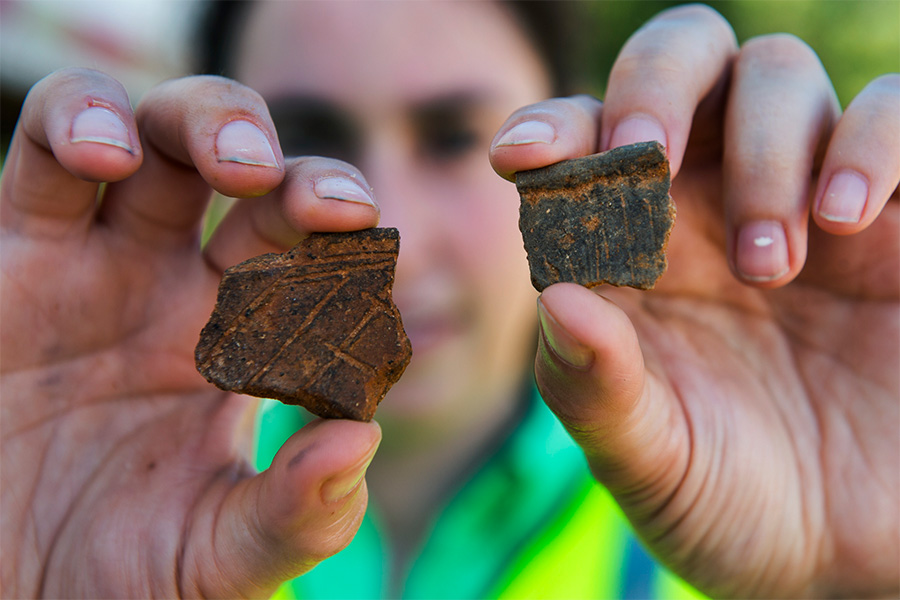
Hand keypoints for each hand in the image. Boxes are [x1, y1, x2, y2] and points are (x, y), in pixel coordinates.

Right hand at [1, 69, 382, 596]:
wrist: (13, 598)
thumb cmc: (118, 581)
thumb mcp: (221, 561)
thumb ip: (297, 514)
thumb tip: (362, 438)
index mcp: (243, 346)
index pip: (314, 262)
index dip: (348, 247)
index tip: (375, 256)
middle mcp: (175, 289)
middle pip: (247, 177)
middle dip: (296, 168)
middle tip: (332, 206)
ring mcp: (94, 264)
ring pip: (153, 135)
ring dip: (202, 121)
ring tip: (237, 167)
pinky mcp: (11, 257)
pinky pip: (44, 158)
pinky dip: (76, 127)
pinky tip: (104, 157)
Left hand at [491, 6, 897, 597]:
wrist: (843, 555)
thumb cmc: (729, 501)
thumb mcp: (649, 460)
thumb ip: (595, 386)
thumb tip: (554, 295)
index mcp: (629, 250)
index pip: (582, 145)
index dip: (552, 130)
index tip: (520, 157)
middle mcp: (708, 205)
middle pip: (679, 62)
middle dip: (652, 89)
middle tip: (646, 159)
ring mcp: (804, 200)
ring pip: (775, 74)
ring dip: (762, 148)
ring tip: (771, 267)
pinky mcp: (898, 218)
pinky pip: (893, 112)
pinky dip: (870, 140)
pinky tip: (846, 217)